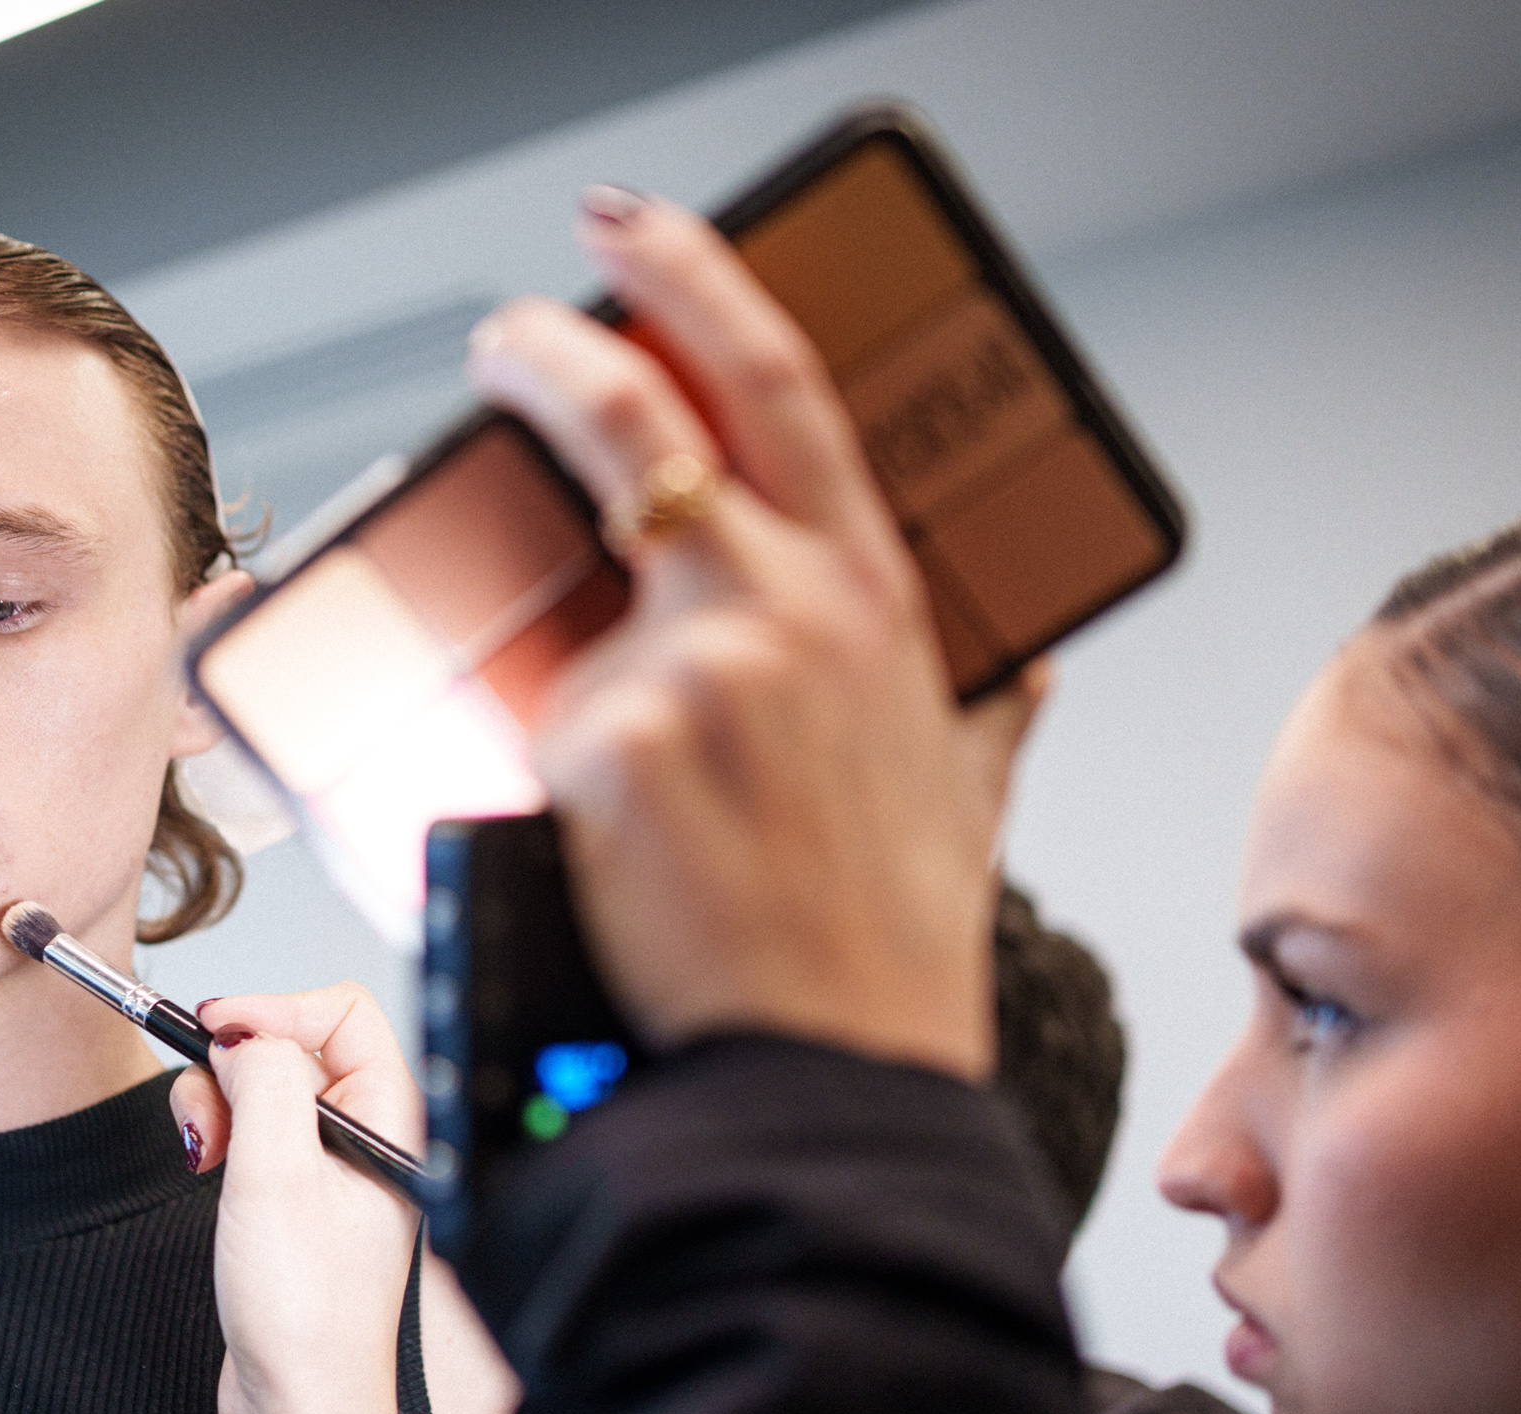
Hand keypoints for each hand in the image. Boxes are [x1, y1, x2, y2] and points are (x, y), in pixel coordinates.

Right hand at [173, 985, 421, 1413]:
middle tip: (207, 1113)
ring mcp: (328, 1169)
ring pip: (264, 1089)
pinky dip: (222, 1140)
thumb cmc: (307, 1317)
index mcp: (389, 1121)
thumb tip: (244, 1036)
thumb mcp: (275, 1177)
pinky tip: (211, 1176)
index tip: (215, 1028)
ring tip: (206, 1154)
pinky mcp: (293, 1199)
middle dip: (235, 1065)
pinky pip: (253, 1135)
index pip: (341, 1014)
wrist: (300, 1411)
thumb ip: (264, 1086)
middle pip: (294, 1046)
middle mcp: (364, 1137)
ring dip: (221, 1105)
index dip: (274, 1009)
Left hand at [465, 188, 1046, 1081]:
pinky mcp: (607, 750)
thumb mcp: (961, 799)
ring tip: (610, 772)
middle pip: (640, 419)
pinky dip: (556, 784)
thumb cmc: (886, 945)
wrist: (830, 1075)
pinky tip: (612, 856)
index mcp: (871, 600)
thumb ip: (981, 713)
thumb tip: (1017, 672)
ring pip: (576, 624)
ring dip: (567, 674)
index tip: (630, 232)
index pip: (780, 385)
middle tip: (503, 341)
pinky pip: (542, 734)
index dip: (697, 282)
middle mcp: (787, 609)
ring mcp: (693, 672)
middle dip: (549, 355)